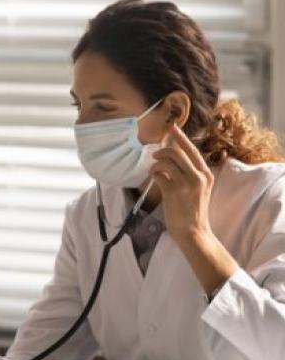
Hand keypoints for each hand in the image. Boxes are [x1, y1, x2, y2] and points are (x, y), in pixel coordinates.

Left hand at [149, 124, 213, 244]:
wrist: (193, 232)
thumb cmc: (191, 210)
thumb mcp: (197, 188)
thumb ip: (188, 172)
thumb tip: (170, 155)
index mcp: (206, 174)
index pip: (192, 150)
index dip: (180, 137)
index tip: (171, 127)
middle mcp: (199, 176)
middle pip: (178, 152)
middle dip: (163, 150)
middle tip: (154, 154)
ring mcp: (187, 184)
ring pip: (167, 161)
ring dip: (156, 163)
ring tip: (153, 169)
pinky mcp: (174, 192)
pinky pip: (159, 174)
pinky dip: (154, 174)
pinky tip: (154, 178)